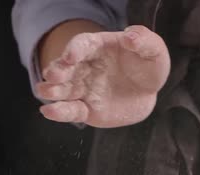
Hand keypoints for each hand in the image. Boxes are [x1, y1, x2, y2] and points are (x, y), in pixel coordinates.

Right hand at [36, 25, 169, 127]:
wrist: (147, 94)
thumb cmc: (148, 67)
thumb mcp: (154, 51)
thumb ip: (144, 41)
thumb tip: (130, 36)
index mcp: (98, 47)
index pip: (82, 44)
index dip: (75, 49)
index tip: (71, 56)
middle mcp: (85, 66)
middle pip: (66, 67)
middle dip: (57, 70)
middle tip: (53, 75)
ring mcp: (83, 88)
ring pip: (63, 89)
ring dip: (52, 90)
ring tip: (45, 91)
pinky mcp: (86, 109)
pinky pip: (71, 111)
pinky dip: (59, 112)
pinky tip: (48, 111)